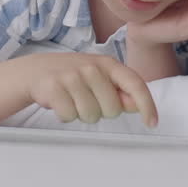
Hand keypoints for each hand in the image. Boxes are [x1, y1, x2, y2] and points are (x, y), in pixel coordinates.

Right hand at [22, 53, 158, 126]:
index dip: (146, 104)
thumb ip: (120, 91)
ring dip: (82, 115)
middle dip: (102, 111)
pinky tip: (61, 102)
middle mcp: (92, 67)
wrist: (35, 71)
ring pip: (91, 116)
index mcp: (108, 64)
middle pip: (112, 109)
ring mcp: (72, 76)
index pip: (135, 83)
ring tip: (72, 100)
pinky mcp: (53, 87)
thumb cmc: (74, 76)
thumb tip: (138, 104)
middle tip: (87, 100)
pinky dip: (66, 116)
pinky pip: (70, 117)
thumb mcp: (99, 78)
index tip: (152, 122)